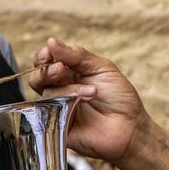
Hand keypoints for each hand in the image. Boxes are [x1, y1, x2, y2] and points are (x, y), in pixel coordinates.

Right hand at [29, 38, 149, 166]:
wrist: (130, 127)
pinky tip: (80, 104)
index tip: (48, 53)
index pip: (46, 61)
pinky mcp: (57, 126)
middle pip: (37, 77)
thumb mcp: (102, 68)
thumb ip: (77, 55)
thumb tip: (51, 42)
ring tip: (91, 93)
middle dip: (46, 70)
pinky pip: (49, 114)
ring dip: (67, 89)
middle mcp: (61, 90)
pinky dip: (63, 105)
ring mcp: (58, 109)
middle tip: (61, 70)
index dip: (43, 56)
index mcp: (70, 73)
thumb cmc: (119, 98)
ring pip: (45, 93)